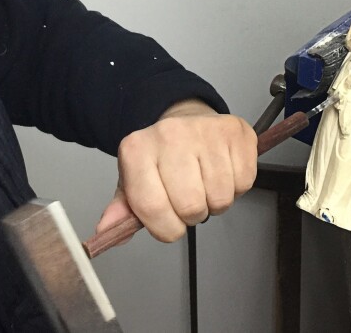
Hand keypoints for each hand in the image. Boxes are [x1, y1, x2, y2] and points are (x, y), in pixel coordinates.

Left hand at [95, 100, 256, 243]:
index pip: (152, 209)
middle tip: (188, 198)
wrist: (188, 120)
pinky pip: (244, 183)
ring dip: (215, 202)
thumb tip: (107, 229)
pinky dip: (236, 187)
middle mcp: (169, 134)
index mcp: (136, 149)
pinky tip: (222, 171)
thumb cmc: (161, 156)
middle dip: (192, 215)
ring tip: (205, 183)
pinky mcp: (235, 132)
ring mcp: (204, 131)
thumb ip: (123, 209)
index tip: (168, 222)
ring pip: (220, 198)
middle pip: (190, 207)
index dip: (164, 228)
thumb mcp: (134, 180)